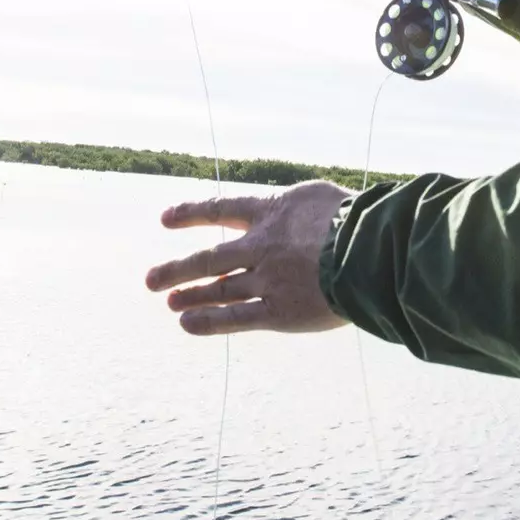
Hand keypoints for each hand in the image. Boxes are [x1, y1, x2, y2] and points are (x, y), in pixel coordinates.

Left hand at [147, 181, 352, 335]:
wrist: (369, 251)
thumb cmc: (358, 219)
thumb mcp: (323, 197)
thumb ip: (301, 206)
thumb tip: (295, 211)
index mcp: (273, 212)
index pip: (223, 209)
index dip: (191, 214)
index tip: (165, 219)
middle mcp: (262, 247)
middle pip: (210, 258)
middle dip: (178, 269)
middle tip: (150, 280)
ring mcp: (267, 281)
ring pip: (220, 289)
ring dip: (191, 295)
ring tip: (168, 301)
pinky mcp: (279, 313)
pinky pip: (236, 319)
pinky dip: (209, 322)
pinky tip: (186, 323)